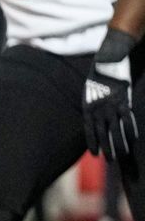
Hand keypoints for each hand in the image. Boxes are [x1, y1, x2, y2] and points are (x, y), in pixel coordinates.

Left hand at [84, 29, 138, 159]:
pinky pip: (127, 118)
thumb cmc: (99, 74)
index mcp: (88, 107)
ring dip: (119, 144)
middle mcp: (98, 108)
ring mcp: (111, 105)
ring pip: (115, 129)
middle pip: (102, 133)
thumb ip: (92, 104)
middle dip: (106, 148)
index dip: (92, 142)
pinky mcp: (123, 100)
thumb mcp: (89, 90)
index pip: (89, 130)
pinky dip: (130, 129)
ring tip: (121, 155)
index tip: (95, 154)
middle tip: (111, 160)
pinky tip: (133, 139)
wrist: (108, 60)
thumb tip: (94, 116)